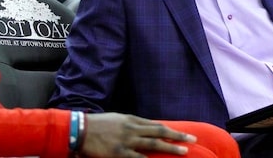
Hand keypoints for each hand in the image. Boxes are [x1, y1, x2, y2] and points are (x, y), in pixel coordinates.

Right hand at [81, 113, 195, 157]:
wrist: (80, 129)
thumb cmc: (97, 125)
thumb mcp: (116, 120)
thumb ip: (129, 124)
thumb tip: (142, 129)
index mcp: (131, 119)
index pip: (154, 125)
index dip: (168, 130)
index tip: (181, 133)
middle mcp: (132, 128)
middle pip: (159, 132)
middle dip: (176, 136)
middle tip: (191, 139)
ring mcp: (127, 141)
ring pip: (153, 144)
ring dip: (170, 147)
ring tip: (183, 151)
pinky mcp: (119, 153)